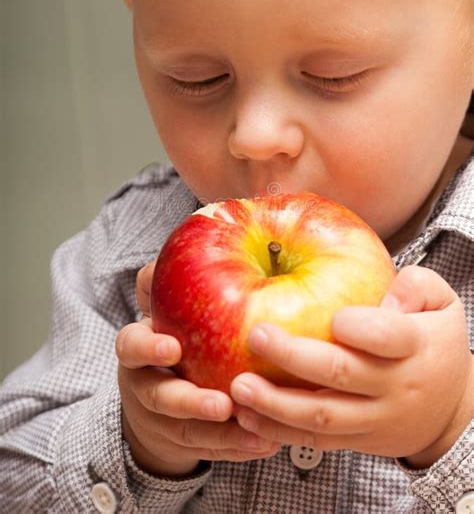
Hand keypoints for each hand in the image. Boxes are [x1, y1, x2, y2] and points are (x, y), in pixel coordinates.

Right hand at [116, 260, 280, 476]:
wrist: (157, 393)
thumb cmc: (171, 334)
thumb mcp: (164, 306)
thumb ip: (170, 277)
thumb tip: (194, 225)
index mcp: (138, 349)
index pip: (131, 345)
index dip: (148, 347)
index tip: (173, 347)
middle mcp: (146, 384)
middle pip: (159, 397)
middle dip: (188, 403)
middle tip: (222, 404)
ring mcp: (164, 420)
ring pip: (188, 432)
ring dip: (222, 434)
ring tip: (257, 431)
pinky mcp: (187, 443)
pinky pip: (212, 450)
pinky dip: (238, 449)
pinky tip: (268, 443)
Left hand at [229, 266, 472, 468]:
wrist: (451, 411)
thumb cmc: (436, 344)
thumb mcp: (443, 303)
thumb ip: (416, 285)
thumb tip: (385, 297)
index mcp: (415, 345)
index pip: (387, 336)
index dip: (358, 327)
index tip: (333, 317)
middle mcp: (394, 386)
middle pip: (341, 374)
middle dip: (293, 356)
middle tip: (256, 335)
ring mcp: (374, 418)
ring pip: (322, 416)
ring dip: (276, 404)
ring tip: (240, 387)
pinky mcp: (357, 439)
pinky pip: (316, 442)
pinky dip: (280, 432)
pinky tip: (249, 418)